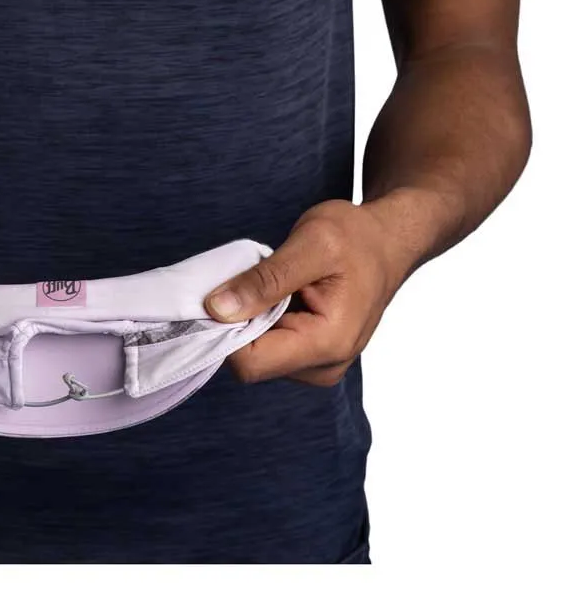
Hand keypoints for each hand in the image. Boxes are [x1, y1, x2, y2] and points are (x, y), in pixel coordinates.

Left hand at [203, 199, 416, 385]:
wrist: (388, 242)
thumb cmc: (357, 237)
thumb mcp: (310, 244)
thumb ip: (265, 280)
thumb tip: (217, 309)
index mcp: (327, 344)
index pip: (250, 362)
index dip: (225, 330)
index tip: (224, 293)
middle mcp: (324, 367)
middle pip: (251, 361)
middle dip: (239, 322)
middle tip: (255, 280)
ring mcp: (318, 366)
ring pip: (255, 355)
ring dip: (251, 319)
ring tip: (276, 286)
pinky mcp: (310, 358)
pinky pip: (267, 348)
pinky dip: (262, 321)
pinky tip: (280, 297)